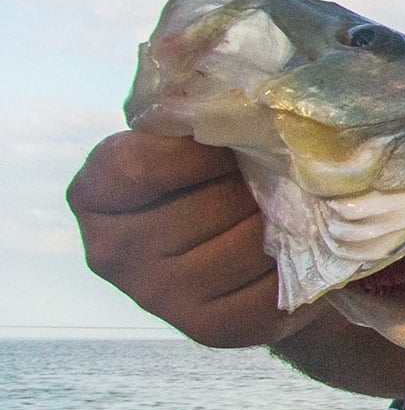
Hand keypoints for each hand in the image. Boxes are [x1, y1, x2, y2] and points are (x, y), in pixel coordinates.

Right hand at [68, 130, 404, 396]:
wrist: (252, 244)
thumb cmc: (220, 172)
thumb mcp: (195, 131)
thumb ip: (196, 105)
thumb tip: (228, 80)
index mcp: (97, 194)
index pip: (142, 164)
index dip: (202, 148)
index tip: (235, 140)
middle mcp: (113, 253)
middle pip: (210, 206)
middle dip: (259, 181)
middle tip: (285, 170)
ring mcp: (160, 297)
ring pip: (249, 244)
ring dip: (287, 219)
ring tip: (297, 203)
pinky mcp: (213, 329)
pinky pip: (275, 286)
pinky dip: (301, 260)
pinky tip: (303, 243)